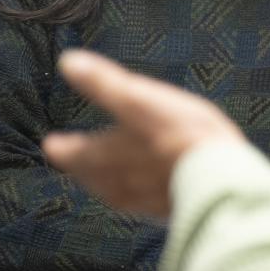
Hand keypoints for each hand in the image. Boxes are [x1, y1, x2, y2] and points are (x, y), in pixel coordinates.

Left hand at [42, 49, 246, 217]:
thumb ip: (102, 83)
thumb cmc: (177, 135)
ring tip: (107, 174)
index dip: (61, 147)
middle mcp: (117, 182)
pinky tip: (149, 186)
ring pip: (115, 190)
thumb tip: (68, 62)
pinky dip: (139, 191)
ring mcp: (142, 199)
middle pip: (91, 176)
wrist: (217, 177)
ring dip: (107, 180)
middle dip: (82, 165)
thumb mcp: (138, 99)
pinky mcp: (167, 208)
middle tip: (75, 159)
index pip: (71, 153)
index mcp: (103, 156)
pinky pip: (144, 200)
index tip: (52, 144)